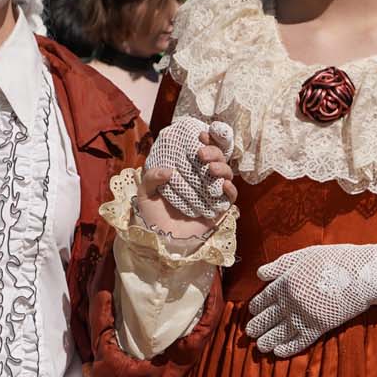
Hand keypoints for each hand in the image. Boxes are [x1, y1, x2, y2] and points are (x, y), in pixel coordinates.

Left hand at [138, 118, 235, 236]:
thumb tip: (168, 170)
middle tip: (201, 154)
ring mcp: (211, 194)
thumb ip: (152, 177)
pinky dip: (230, 189)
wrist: (160, 242)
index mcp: (187, 172)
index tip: (200, 134)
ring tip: (210, 168)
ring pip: (226, 174)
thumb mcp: (145, 194)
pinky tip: (222, 185)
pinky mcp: (219, 209)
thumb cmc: (152, 218)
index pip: (201, 151)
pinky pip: (231, 197)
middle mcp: (201, 180)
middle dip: (213, 151)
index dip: (206, 140)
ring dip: (222, 167)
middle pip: (217, 159)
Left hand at [245, 243, 376, 357]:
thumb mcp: (304, 255)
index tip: (253, 312)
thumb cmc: (335, 260)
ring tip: (260, 346)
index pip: (262, 299)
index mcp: (284, 282)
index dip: (255, 308)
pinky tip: (278, 352)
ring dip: (266, 341)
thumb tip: (260, 273)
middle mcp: (290, 301)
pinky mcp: (318, 328)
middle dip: (256, 326)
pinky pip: (298, 342)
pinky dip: (287, 349)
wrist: (362, 274)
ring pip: (278, 333)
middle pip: (266, 318)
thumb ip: (280, 265)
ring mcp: (303, 316)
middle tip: (250, 333)